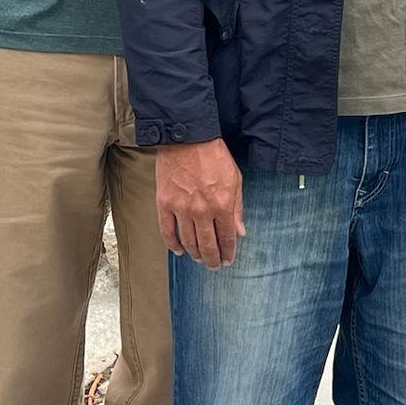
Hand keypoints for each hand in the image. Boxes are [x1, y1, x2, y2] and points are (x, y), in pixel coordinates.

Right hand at [154, 137, 245, 268]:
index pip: (226, 237)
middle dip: (212, 259)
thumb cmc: (214, 156)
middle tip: (213, 266)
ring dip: (195, 254)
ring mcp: (181, 208)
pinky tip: (179, 250)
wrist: (187, 138)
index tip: (228, 260)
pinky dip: (173, 244)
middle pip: (207, 245)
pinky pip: (167, 231)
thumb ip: (237, 208)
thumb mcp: (235, 179)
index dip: (228, 252)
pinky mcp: (165, 203)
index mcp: (222, 204)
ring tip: (199, 259)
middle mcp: (201, 210)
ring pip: (188, 241)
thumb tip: (240, 231)